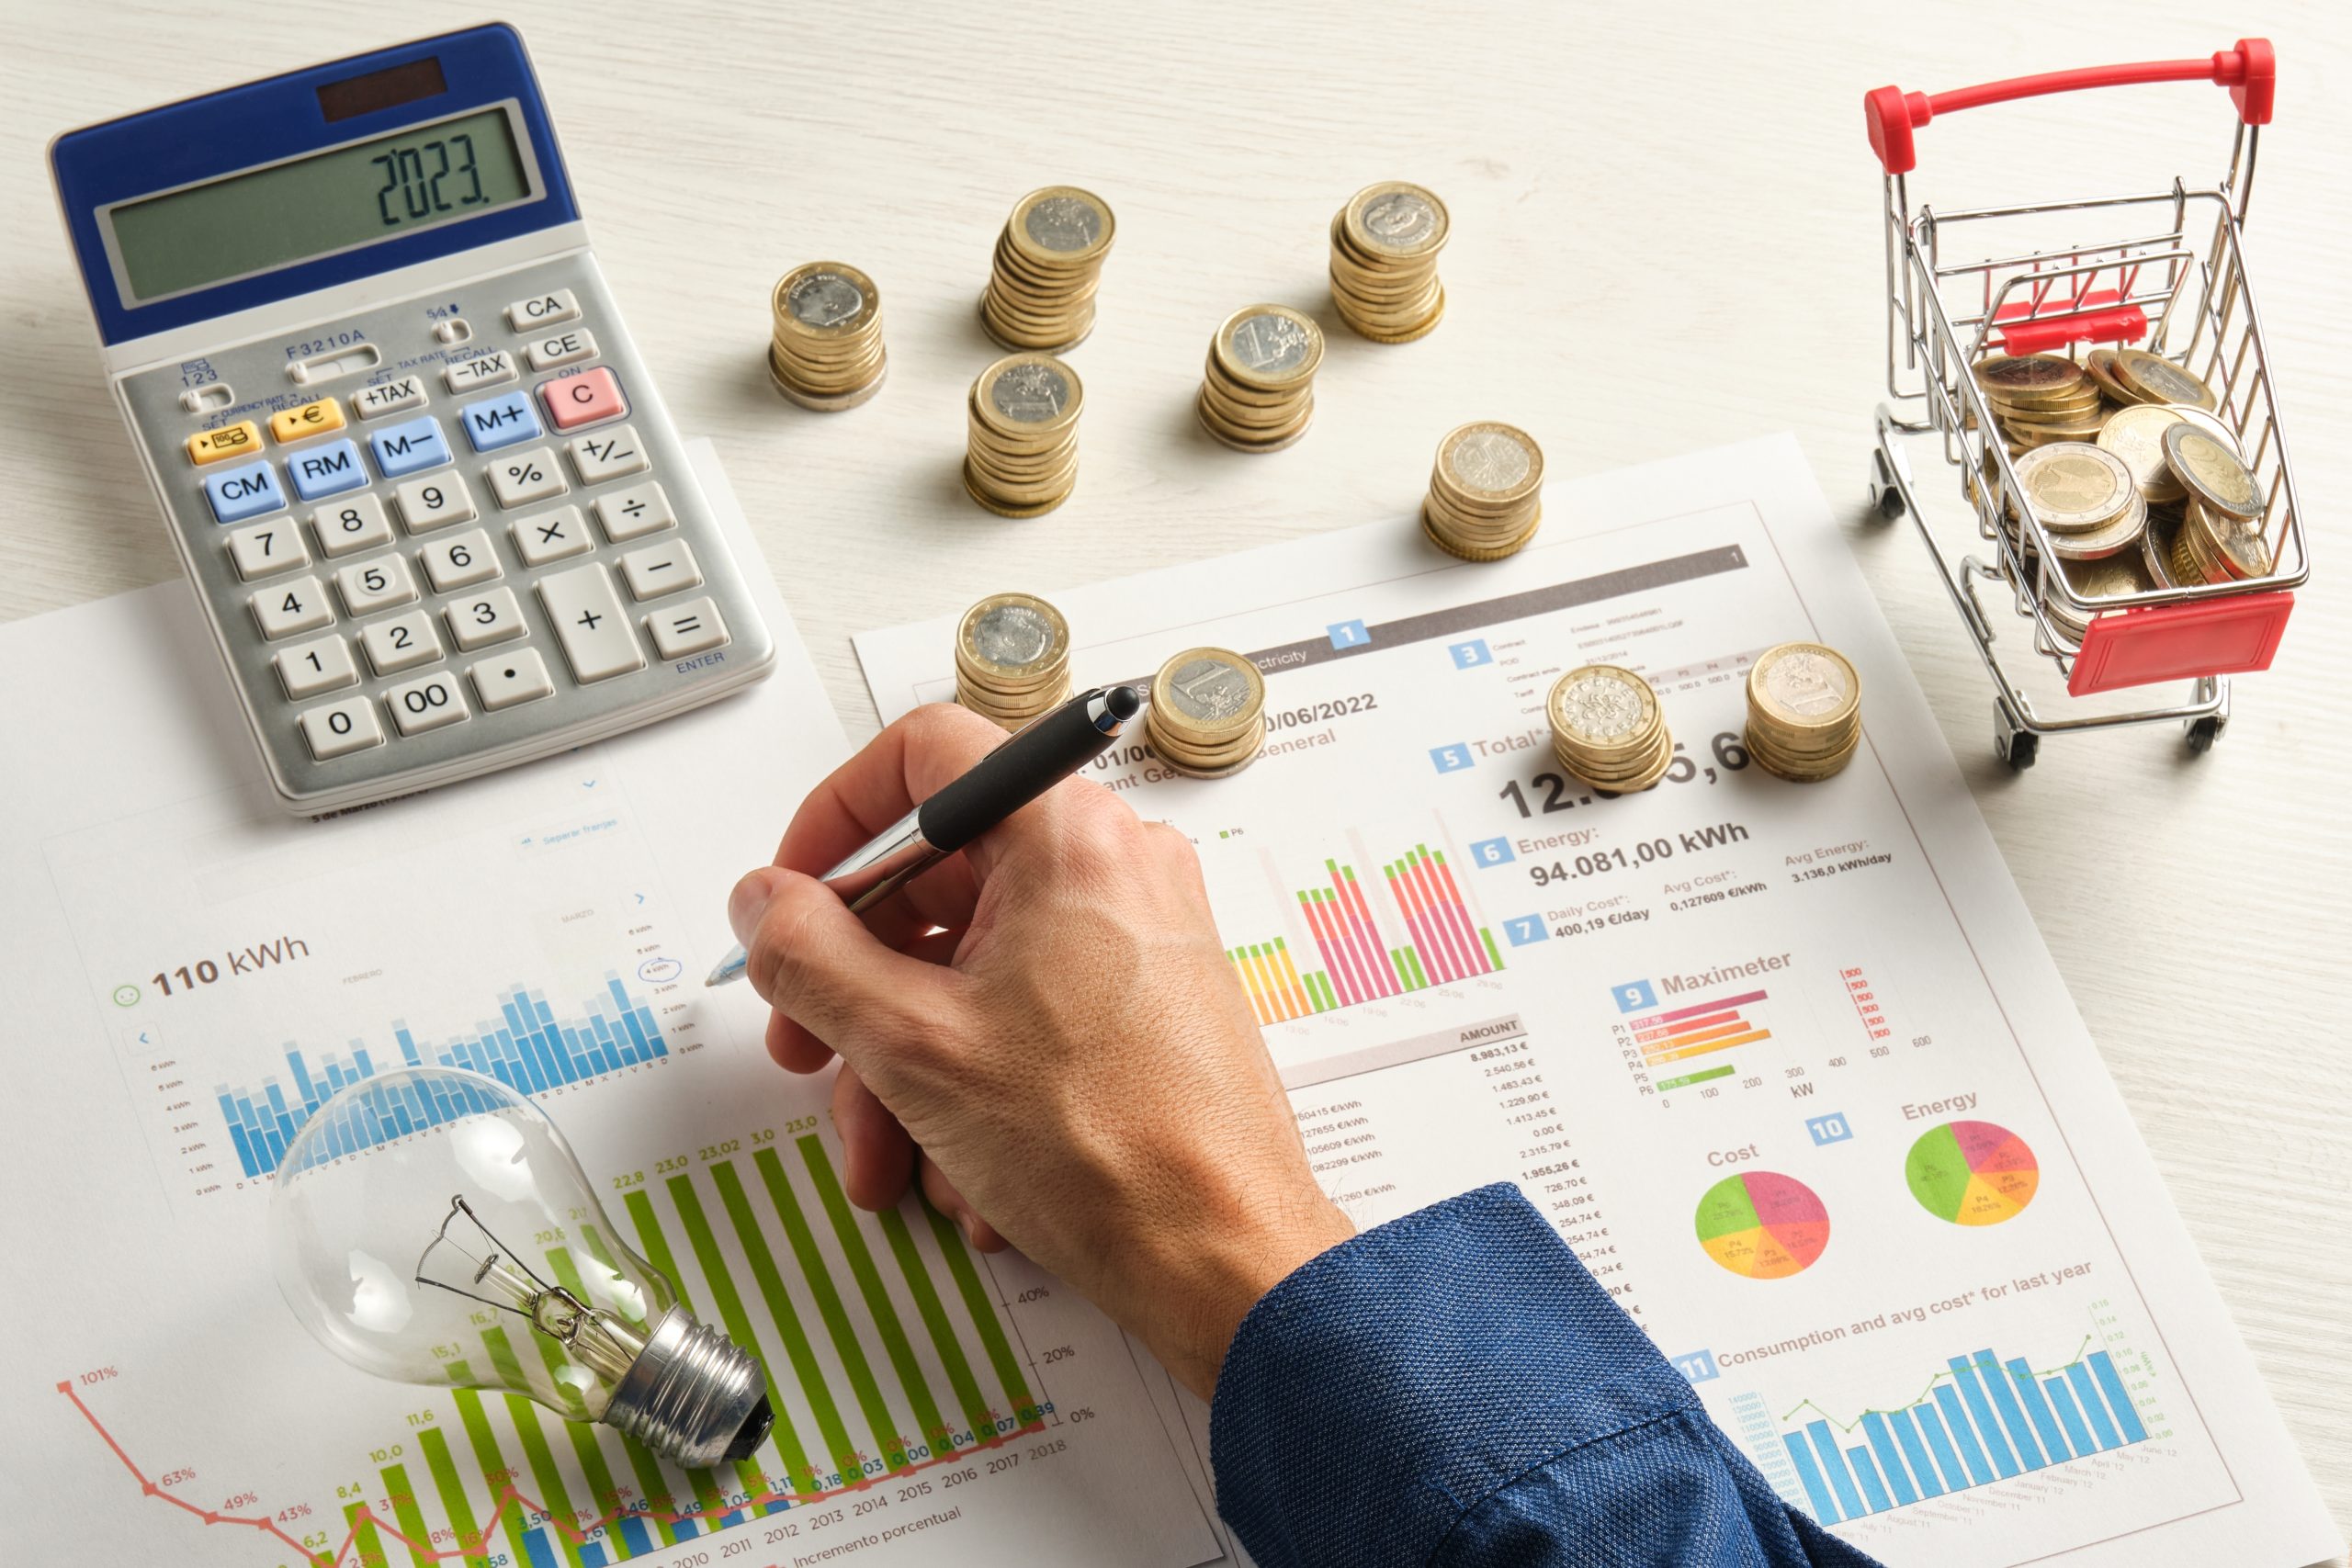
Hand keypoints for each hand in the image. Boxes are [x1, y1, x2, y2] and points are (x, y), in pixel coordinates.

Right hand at [727, 703, 1353, 1397]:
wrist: (1225, 1260)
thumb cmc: (1110, 1148)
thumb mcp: (911, 1045)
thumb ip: (811, 956)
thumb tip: (765, 902)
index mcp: (1066, 835)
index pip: (924, 755)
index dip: (833, 819)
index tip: (790, 896)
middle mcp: (1112, 865)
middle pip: (936, 882)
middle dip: (854, 986)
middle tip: (807, 1049)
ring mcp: (1134, 934)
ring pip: (970, 967)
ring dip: (904, 1066)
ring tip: (891, 1159)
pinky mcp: (1143, 1002)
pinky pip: (1024, 1013)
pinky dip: (973, 1084)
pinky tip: (964, 1174)